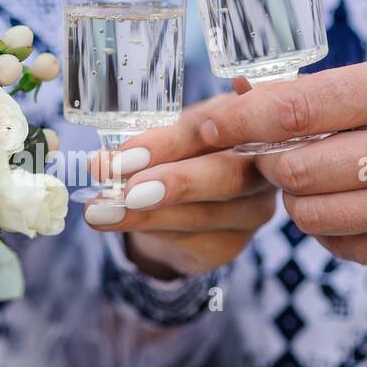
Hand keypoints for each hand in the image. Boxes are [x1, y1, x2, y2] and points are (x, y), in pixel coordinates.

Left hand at [84, 95, 277, 278]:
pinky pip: (193, 240)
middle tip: (127, 190)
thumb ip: (149, 142)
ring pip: (203, 214)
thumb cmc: (184, 149)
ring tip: (99, 212)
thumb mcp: (172, 132)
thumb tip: (104, 162)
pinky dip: (152, 230)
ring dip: (146, 214)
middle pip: (227, 176)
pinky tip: (118, 224)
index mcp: (252, 122)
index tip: (128, 153)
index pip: (217, 130)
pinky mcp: (233, 244)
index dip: (171, 141)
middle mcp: (266, 167)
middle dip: (173, 183)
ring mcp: (253, 210)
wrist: (186, 199)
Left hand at [199, 53, 366, 269]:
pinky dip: (329, 227)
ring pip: (306, 213)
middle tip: (280, 154)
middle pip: (290, 169)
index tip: (196, 125)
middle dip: (270, 163)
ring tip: (326, 178)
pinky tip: (356, 206)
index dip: (232, 119)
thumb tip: (243, 95)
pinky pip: (337, 245)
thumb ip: (330, 90)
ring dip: (298, 197)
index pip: (292, 108)